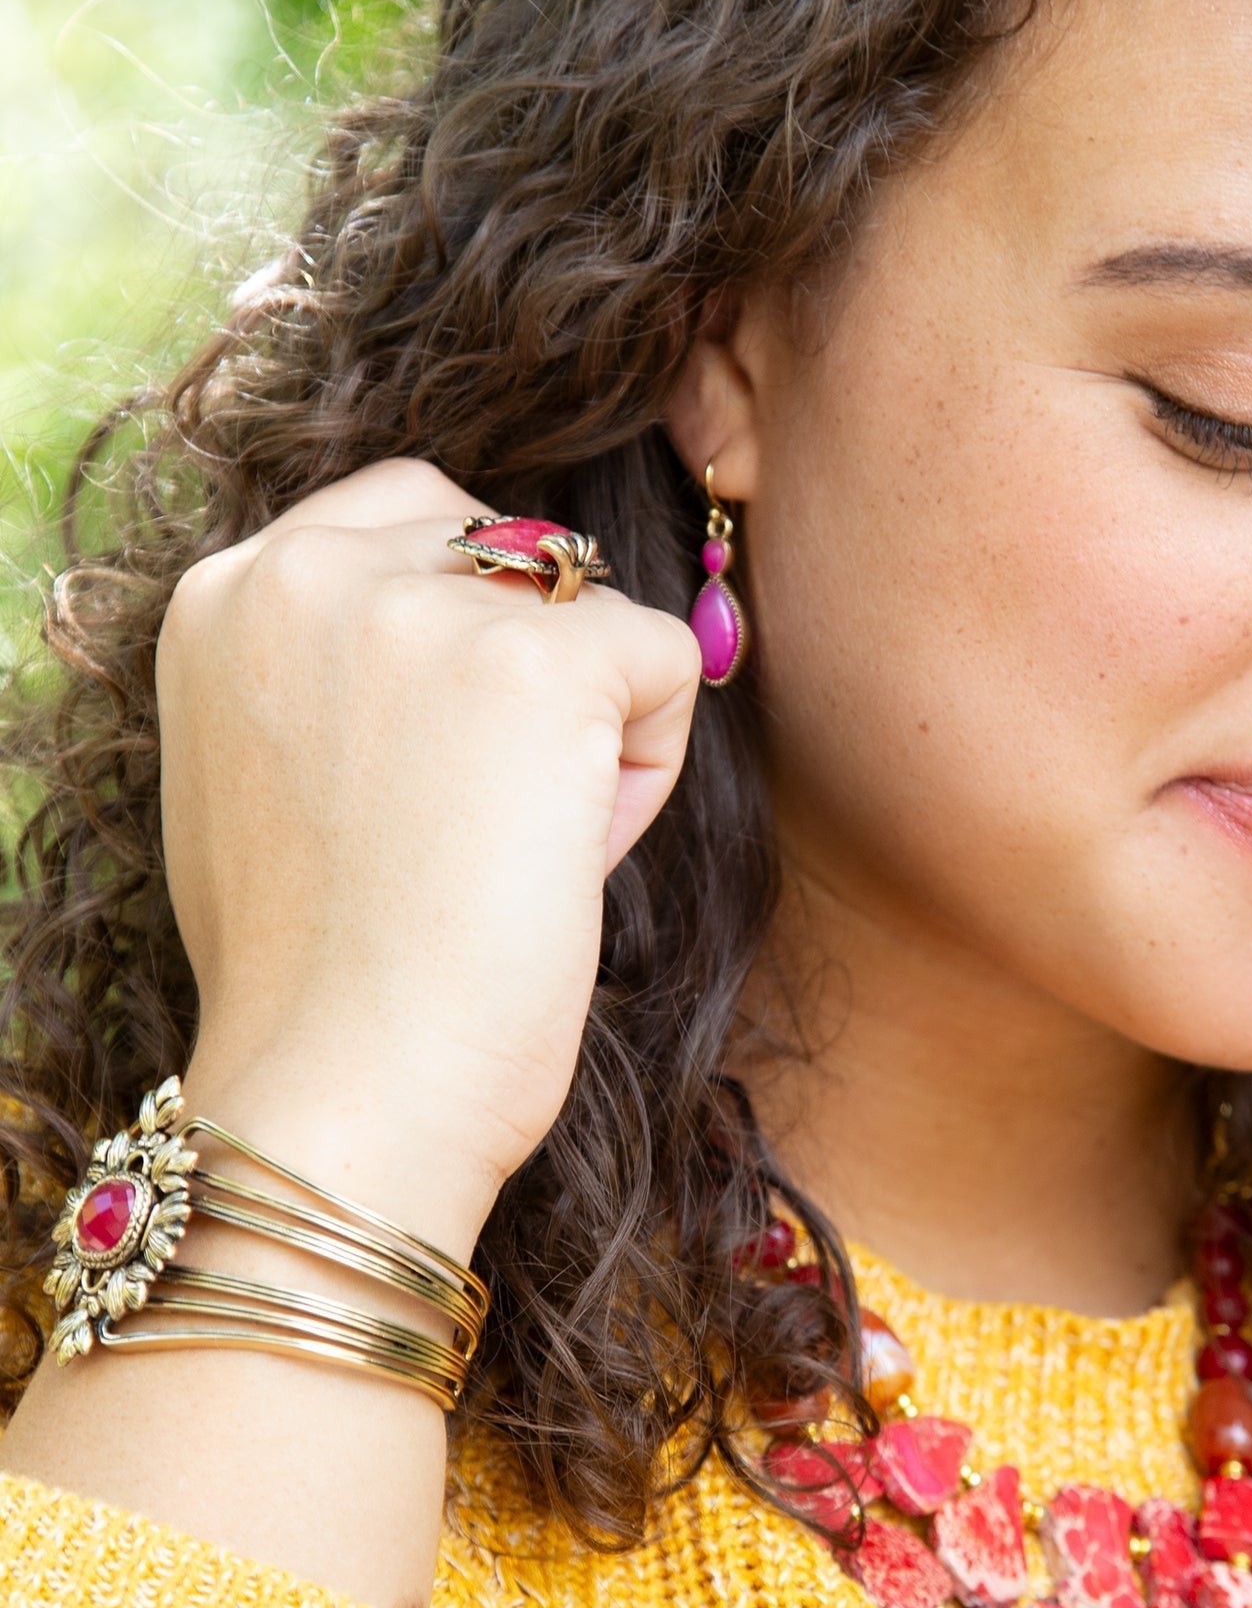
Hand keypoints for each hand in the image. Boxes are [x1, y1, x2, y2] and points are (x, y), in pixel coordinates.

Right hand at [155, 458, 701, 1254]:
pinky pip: (667, 663)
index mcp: (228, 592)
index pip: (406, 517)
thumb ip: (328, 675)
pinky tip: (572, 860)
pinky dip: (650, 770)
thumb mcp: (261, 777)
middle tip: (489, 814)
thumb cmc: (317, 981)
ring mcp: (423, 607)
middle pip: (514, 543)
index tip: (441, 770)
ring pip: (592, 608)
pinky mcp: (539, 665)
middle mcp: (307, 568)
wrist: (345, 1090)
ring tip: (521, 849)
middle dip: (535, 661)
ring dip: (593, 723)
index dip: (464, 638)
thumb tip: (461, 650)